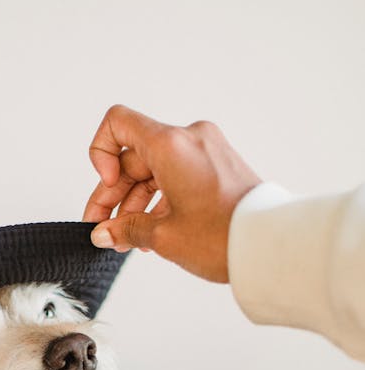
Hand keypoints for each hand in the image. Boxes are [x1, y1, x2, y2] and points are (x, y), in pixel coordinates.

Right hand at [84, 105, 261, 282]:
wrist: (269, 245)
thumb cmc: (222, 236)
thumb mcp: (163, 237)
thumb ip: (125, 229)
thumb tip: (103, 233)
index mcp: (171, 144)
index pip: (118, 124)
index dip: (101, 155)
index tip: (110, 187)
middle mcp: (188, 139)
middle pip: (134, 157)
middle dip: (114, 195)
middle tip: (102, 230)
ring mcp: (205, 151)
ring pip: (155, 170)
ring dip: (135, 203)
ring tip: (126, 240)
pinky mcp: (217, 167)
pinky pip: (176, 176)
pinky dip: (159, 200)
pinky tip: (150, 233)